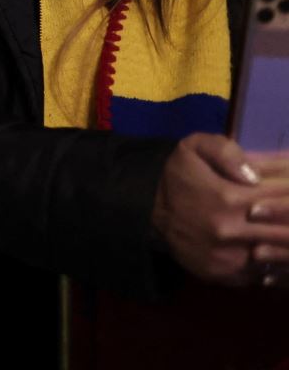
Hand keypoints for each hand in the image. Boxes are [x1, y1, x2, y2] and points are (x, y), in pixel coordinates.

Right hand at [151, 132, 288, 287]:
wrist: (148, 209)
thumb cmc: (179, 175)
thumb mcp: (195, 147)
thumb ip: (228, 153)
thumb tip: (257, 176)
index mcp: (228, 197)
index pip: (283, 198)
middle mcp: (231, 231)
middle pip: (286, 231)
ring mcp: (228, 257)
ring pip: (278, 256)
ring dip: (286, 245)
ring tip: (283, 230)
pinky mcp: (224, 275)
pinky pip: (263, 274)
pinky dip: (274, 264)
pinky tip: (275, 252)